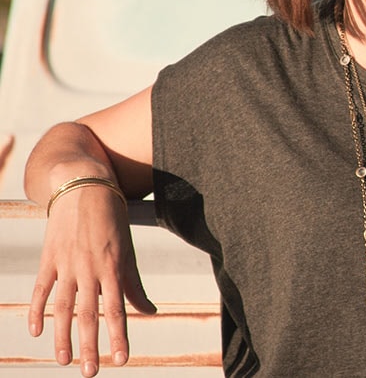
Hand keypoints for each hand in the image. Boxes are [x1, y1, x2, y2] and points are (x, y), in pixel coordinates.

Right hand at [29, 186, 155, 376]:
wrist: (84, 186)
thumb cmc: (112, 220)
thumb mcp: (128, 250)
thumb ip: (135, 284)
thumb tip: (149, 311)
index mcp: (114, 268)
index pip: (118, 309)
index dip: (119, 336)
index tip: (122, 360)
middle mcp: (90, 269)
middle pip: (89, 314)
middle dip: (90, 345)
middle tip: (90, 373)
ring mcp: (67, 265)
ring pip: (63, 307)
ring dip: (63, 336)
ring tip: (63, 361)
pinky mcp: (49, 259)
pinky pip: (41, 289)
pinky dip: (37, 311)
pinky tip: (37, 332)